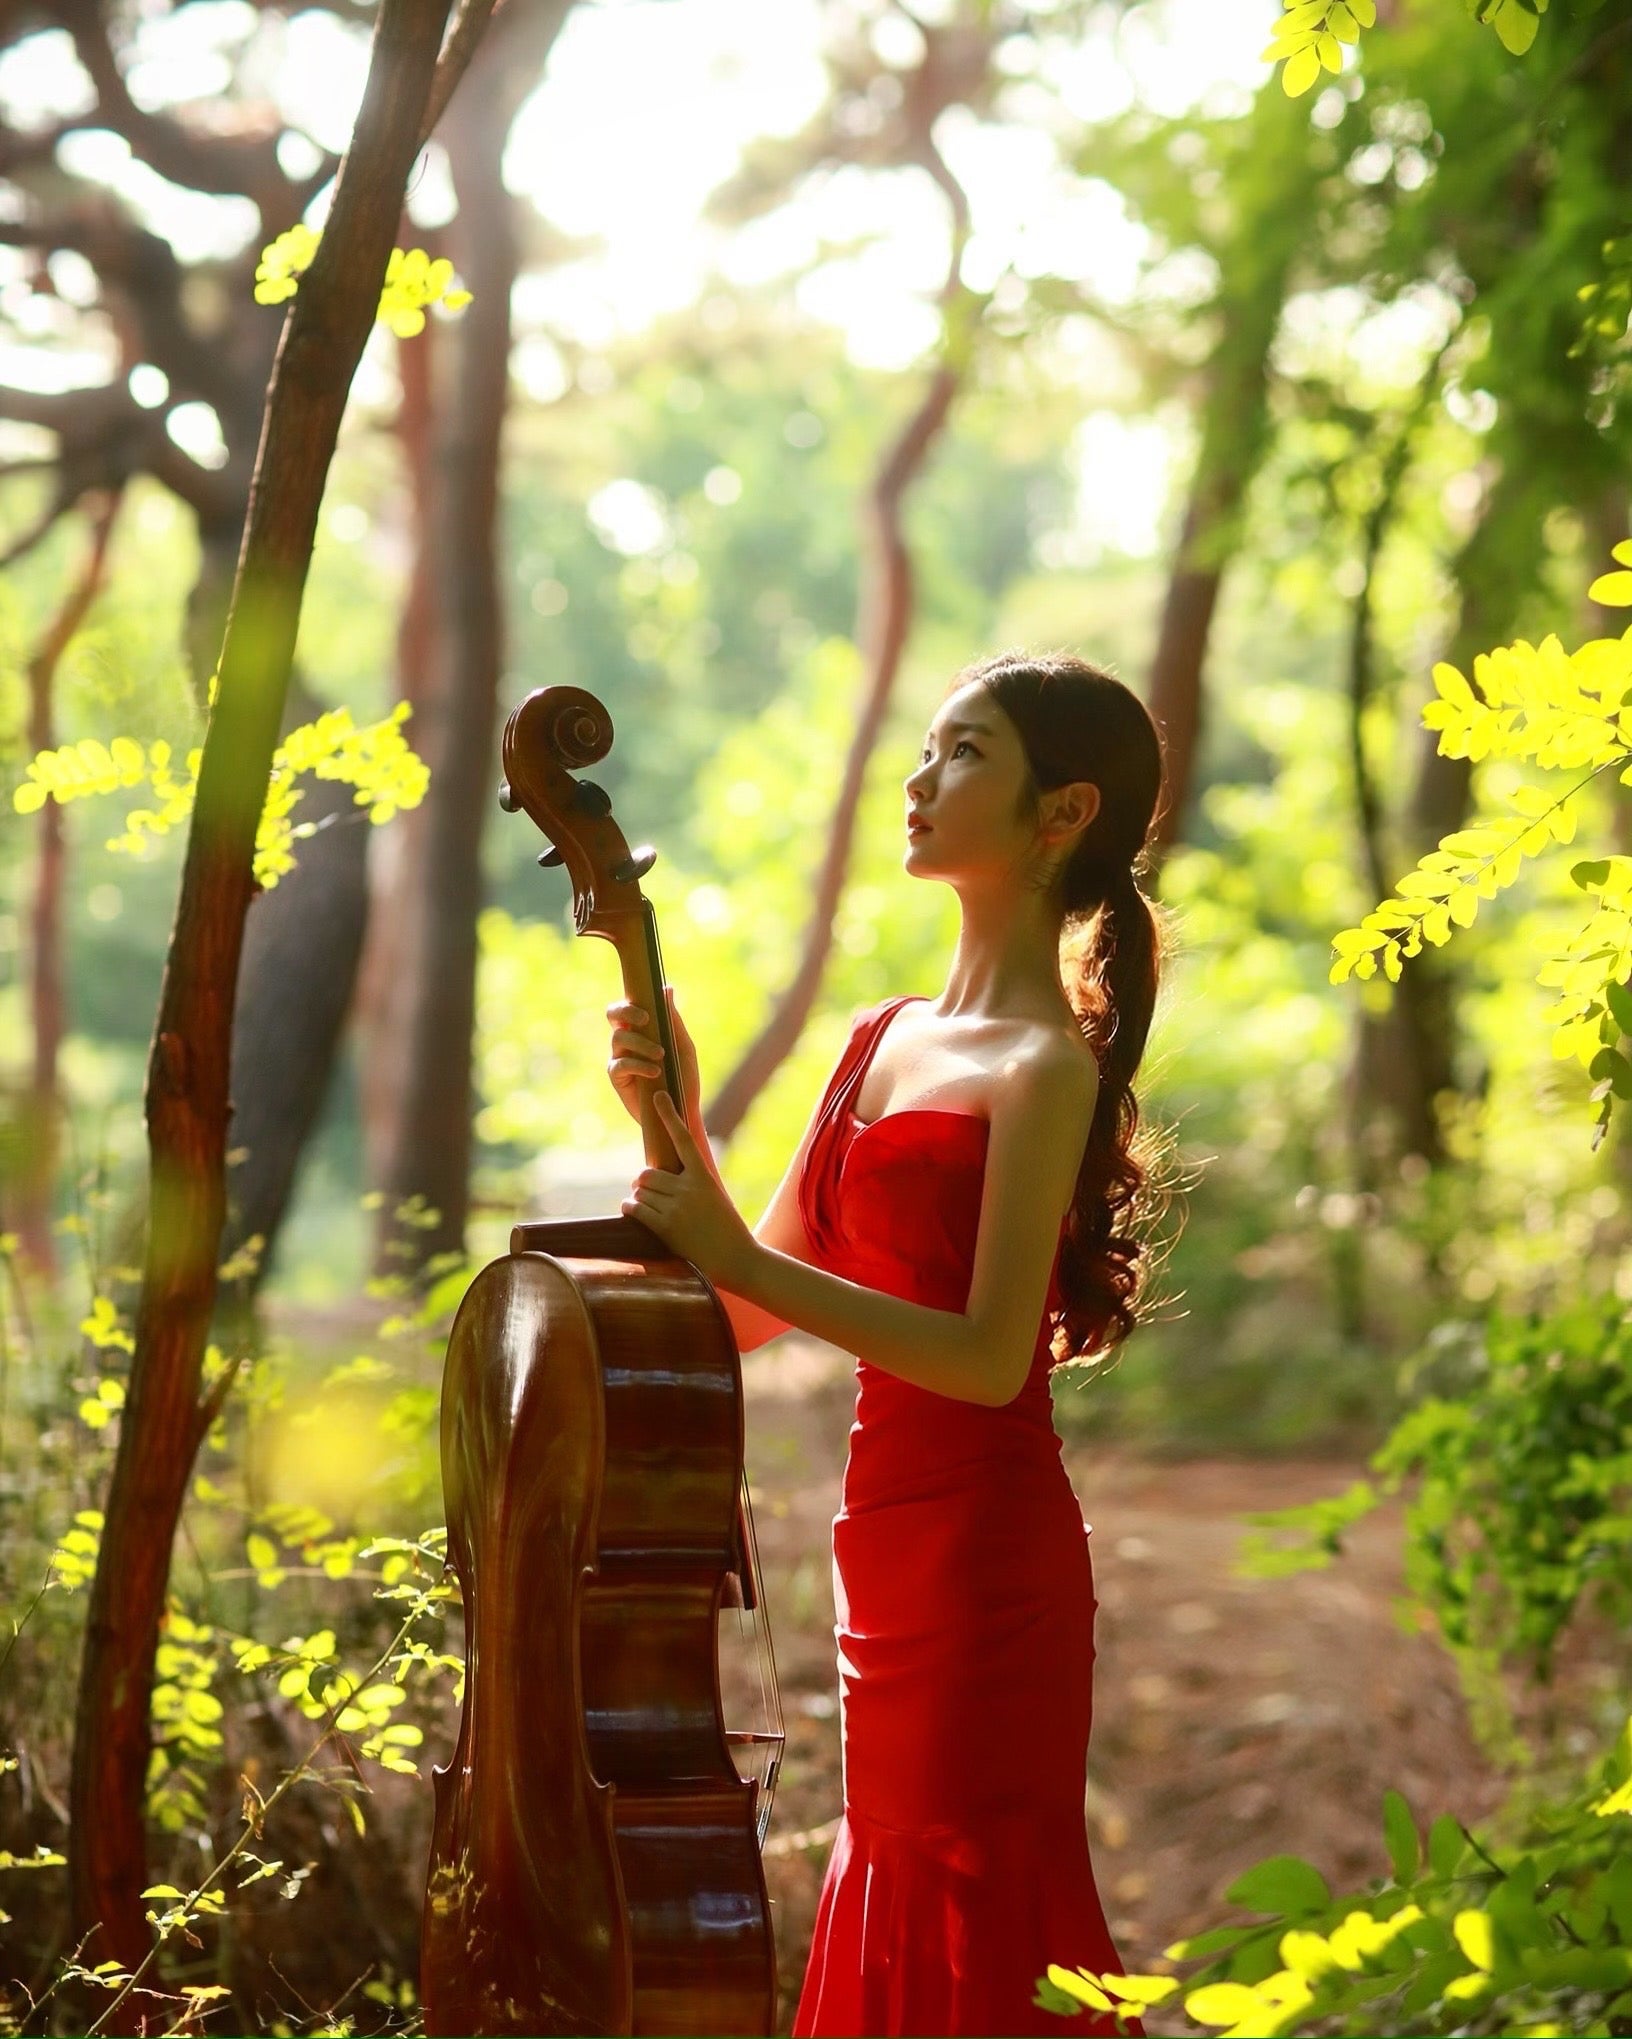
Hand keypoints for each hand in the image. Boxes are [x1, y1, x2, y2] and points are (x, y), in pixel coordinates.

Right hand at [605, 986, 701, 1129]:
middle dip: (626, 1011)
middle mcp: (627, 1039)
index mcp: (641, 1028)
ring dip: (642, 1043)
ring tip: (661, 1055)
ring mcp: (619, 1058)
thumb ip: (672, 1020)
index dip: (630, 1001)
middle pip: (613, 1014)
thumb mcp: (682, 1047)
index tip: (648, 1009)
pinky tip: (655, 1071)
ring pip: (620, 1038)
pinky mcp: (617, 1078)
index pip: (626, 1005)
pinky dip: (639, 1064)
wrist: (682, 1112)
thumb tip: (666, 988)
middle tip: (646, 1020)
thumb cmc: (683, 1078)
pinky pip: (621, 1064)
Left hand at [622, 1090, 755, 1288]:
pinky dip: (630, 1209)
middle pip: (647, 1173)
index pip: (682, 1138)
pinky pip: (635, 1209)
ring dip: (637, 1198)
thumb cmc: (727, 1230)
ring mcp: (677, 1208)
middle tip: (647, 1193)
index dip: (669, 1115)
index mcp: (703, 1176)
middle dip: (643, 1183)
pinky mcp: (666, 1227)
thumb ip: (693, 1185)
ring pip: (640, 1191)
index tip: (659, 1096)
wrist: (739, 1259)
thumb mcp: (715, 1198)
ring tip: (646, 1207)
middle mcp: (689, 1188)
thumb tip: (661, 1179)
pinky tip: (633, 1212)